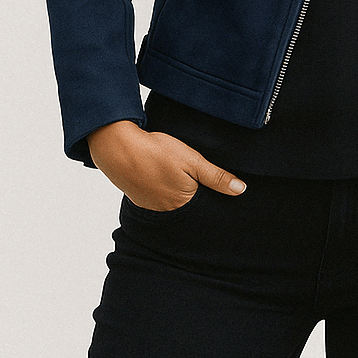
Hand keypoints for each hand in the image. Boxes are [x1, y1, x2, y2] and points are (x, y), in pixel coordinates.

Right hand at [87, 121, 246, 211]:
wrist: (116, 146)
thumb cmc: (157, 152)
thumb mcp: (192, 161)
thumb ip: (216, 177)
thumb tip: (241, 190)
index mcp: (182, 204)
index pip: (205, 208)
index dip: (212, 200)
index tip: (220, 194)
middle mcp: (166, 211)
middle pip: (188, 208)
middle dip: (196, 199)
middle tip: (199, 183)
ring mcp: (150, 205)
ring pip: (172, 203)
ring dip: (178, 195)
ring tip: (181, 180)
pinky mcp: (138, 197)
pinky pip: (157, 198)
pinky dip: (163, 191)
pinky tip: (164, 179)